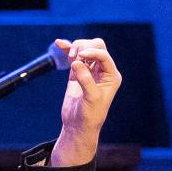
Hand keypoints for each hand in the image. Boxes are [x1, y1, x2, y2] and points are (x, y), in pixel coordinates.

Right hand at [51, 38, 121, 166]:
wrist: (78, 126)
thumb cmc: (90, 116)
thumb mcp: (91, 98)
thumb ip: (86, 79)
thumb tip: (76, 62)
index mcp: (111, 76)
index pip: (103, 56)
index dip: (93, 52)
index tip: (81, 55)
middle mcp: (102, 71)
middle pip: (96, 47)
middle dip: (85, 47)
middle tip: (75, 57)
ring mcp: (89, 71)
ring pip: (85, 49)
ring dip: (76, 48)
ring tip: (70, 57)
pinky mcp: (77, 74)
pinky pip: (73, 58)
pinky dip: (67, 50)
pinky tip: (60, 43)